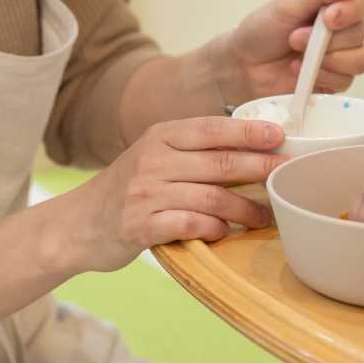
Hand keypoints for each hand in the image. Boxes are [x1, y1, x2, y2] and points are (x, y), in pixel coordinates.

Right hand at [58, 117, 288, 272]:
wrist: (77, 224)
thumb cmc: (128, 190)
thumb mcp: (155, 157)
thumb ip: (193, 151)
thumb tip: (252, 149)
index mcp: (160, 137)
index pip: (212, 128)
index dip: (248, 132)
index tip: (279, 136)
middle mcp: (153, 160)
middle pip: (219, 163)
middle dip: (260, 168)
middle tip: (286, 175)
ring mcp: (146, 193)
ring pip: (211, 198)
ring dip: (244, 210)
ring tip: (265, 217)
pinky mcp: (141, 226)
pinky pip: (190, 225)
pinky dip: (213, 230)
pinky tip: (225, 234)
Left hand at [217, 0, 363, 105]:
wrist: (244, 66)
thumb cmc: (263, 30)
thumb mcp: (288, 4)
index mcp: (335, 2)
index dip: (352, 9)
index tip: (328, 17)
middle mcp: (344, 27)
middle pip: (361, 32)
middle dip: (327, 40)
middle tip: (295, 38)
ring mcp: (342, 55)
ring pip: (360, 59)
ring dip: (327, 59)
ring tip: (297, 57)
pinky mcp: (337, 79)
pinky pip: (346, 80)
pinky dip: (322, 76)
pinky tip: (300, 72)